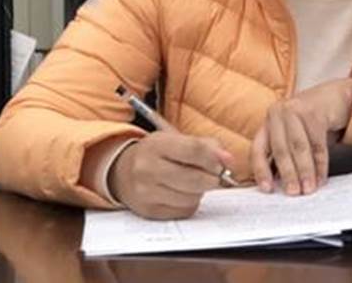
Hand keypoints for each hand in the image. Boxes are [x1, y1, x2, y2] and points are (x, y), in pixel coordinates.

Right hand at [109, 132, 234, 219]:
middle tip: (217, 176)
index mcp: (156, 144)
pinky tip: (182, 194)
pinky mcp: (149, 211)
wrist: (122, 172)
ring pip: (190, 198)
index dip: (215, 158)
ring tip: (193, 182)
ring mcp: (146, 192)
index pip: (194, 150)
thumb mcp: (176, 140)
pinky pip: (183, 211)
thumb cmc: (158, 153)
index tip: (227, 162)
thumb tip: (228, 161)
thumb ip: (205, 146)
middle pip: (194, 179)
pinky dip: (190, 203)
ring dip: (200, 192)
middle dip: (213, 179)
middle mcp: (147, 168)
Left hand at [250, 77, 351, 195]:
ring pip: (299, 147)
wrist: (335, 97)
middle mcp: (278, 113)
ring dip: (305, 171)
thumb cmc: (311, 120)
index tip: (267, 189)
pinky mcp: (315, 111)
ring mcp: (296, 109)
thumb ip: (284, 154)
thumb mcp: (292, 134)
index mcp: (268, 122)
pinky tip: (321, 177)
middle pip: (280, 149)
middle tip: (294, 193)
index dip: (261, 170)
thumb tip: (278, 184)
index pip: (258, 149)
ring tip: (309, 188)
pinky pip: (317, 143)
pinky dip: (320, 164)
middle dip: (288, 174)